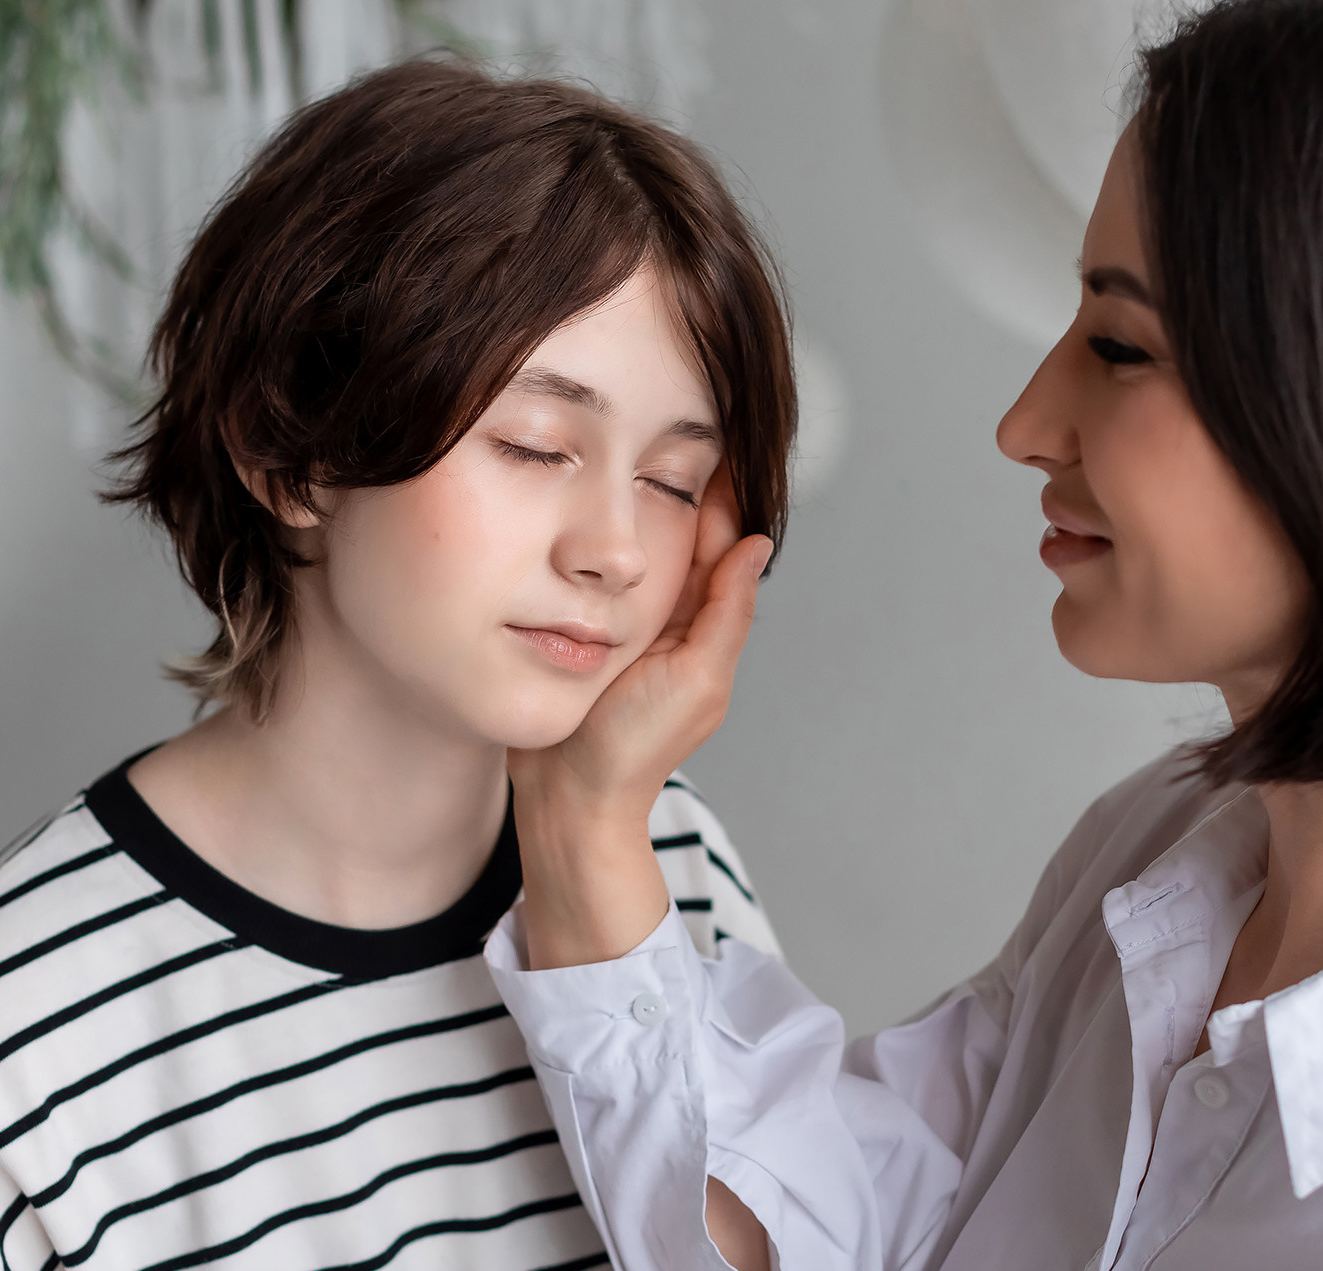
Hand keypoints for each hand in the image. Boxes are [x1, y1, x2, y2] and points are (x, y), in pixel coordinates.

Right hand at [508, 464, 771, 965]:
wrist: (565, 802)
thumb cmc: (632, 750)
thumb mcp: (694, 678)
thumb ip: (726, 613)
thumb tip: (757, 545)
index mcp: (701, 625)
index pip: (720, 542)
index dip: (723, 492)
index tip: (720, 432)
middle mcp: (666, 620)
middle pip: (681, 537)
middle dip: (681, 485)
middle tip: (675, 416)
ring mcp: (621, 626)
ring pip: (639, 552)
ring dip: (638, 506)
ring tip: (635, 442)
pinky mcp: (578, 631)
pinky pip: (597, 575)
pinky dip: (601, 542)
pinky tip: (583, 504)